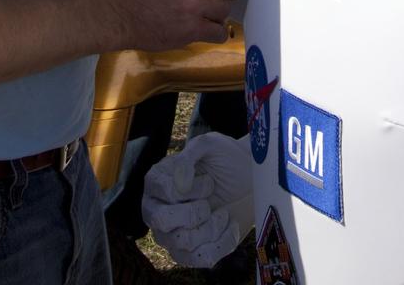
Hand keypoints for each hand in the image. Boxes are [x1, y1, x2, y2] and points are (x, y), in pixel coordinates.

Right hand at [142, 133, 253, 268]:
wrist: (248, 178)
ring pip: (183, 242)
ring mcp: (170, 235)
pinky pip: (201, 258)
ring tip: (222, 213)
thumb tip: (180, 183)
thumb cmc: (225, 158)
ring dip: (211, 227)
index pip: (164, 191)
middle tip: (209, 201)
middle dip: (194, 211)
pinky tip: (231, 226)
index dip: (191, 189)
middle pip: (163, 220)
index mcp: (155, 182)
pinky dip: (222, 242)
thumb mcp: (208, 144)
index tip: (208, 181)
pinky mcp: (189, 254)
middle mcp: (155, 210)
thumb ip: (189, 156)